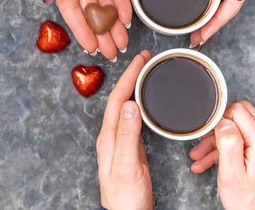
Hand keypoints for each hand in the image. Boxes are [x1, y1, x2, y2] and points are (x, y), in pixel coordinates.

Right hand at [43, 0, 131, 60]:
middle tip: (110, 52)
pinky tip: (126, 21)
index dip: (81, 30)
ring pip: (105, 5)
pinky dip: (123, 5)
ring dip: (113, 24)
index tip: (90, 47)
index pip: (71, 10)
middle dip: (100, 33)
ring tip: (121, 43)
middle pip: (90, 12)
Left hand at [96, 50, 152, 209]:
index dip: (128, 77)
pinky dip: (140, 102)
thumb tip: (130, 105)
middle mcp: (111, 135)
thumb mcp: (126, 165)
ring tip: (146, 72)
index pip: (118, 99)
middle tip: (145, 59)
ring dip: (135, 87)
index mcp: (108, 137)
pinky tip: (145, 100)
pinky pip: (133, 117)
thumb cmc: (125, 195)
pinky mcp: (128, 146)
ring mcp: (119, 140)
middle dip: (131, 76)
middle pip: (120, 98)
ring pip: (126, 105)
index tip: (140, 60)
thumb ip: (127, 135)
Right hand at [190, 102, 254, 208]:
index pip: (238, 111)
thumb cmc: (246, 199)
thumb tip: (223, 122)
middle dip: (217, 126)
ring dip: (215, 140)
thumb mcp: (231, 172)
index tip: (205, 129)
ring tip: (198, 155)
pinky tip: (206, 161)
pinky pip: (239, 140)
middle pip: (239, 115)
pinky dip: (222, 148)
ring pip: (236, 128)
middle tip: (203, 137)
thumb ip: (228, 143)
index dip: (219, 117)